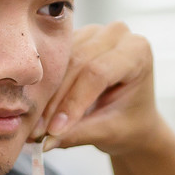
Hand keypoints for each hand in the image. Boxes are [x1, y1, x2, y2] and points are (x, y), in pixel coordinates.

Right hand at [32, 22, 163, 156]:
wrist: (133, 118)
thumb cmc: (130, 123)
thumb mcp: (109, 132)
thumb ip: (79, 134)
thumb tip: (46, 141)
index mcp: (137, 51)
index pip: (98, 73)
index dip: (73, 102)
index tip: (54, 130)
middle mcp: (117, 34)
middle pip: (77, 64)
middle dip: (56, 101)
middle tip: (38, 131)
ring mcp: (94, 33)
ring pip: (62, 62)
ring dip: (47, 95)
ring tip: (36, 125)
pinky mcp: (76, 38)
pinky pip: (54, 61)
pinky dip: (45, 87)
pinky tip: (38, 109)